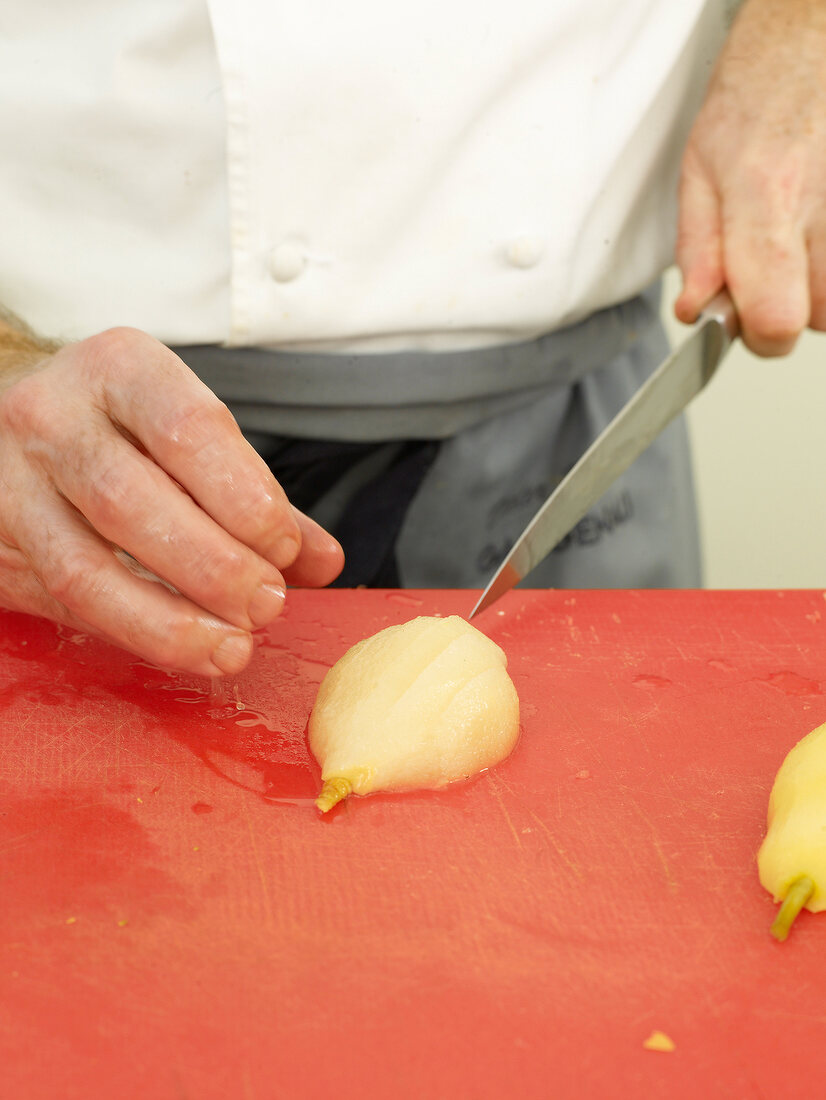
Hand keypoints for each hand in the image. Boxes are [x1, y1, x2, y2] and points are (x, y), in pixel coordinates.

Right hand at [0, 326, 342, 675]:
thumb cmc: (122, 429)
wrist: (10, 427)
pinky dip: (133, 633)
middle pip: (130, 501)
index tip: (286, 548)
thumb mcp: (189, 435)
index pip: (188, 429)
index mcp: (120, 369)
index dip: (245, 498)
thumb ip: (258, 498)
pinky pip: (64, 605)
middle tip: (267, 604)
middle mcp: (53, 416)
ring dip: (169, 621)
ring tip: (233, 647)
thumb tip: (324, 562)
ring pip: (84, 568)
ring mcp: (11, 482)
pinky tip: (184, 647)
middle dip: (212, 567)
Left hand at [675, 0, 825, 355]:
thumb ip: (699, 249)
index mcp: (768, 199)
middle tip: (771, 263)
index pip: (777, 320)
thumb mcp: (701, 166)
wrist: (817, 33)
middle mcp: (825, 206)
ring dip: (818, 285)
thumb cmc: (761, 88)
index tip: (746, 318)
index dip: (760, 335)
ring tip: (799, 234)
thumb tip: (697, 312)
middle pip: (817, 318)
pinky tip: (820, 219)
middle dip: (789, 307)